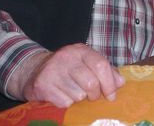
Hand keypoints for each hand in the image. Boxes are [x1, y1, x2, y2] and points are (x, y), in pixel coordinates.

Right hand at [10, 43, 124, 107]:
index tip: (111, 95)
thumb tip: (121, 83)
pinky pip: (64, 102)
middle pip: (91, 82)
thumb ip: (105, 71)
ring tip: (72, 93)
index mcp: (81, 50)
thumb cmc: (66, 69)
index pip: (101, 65)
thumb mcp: (86, 64)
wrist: (32, 70)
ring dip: (78, 99)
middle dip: (95, 94)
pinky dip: (66, 103)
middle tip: (92, 97)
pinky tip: (61, 95)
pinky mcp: (42, 85)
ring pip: (78, 95)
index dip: (109, 83)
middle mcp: (66, 57)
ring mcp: (53, 71)